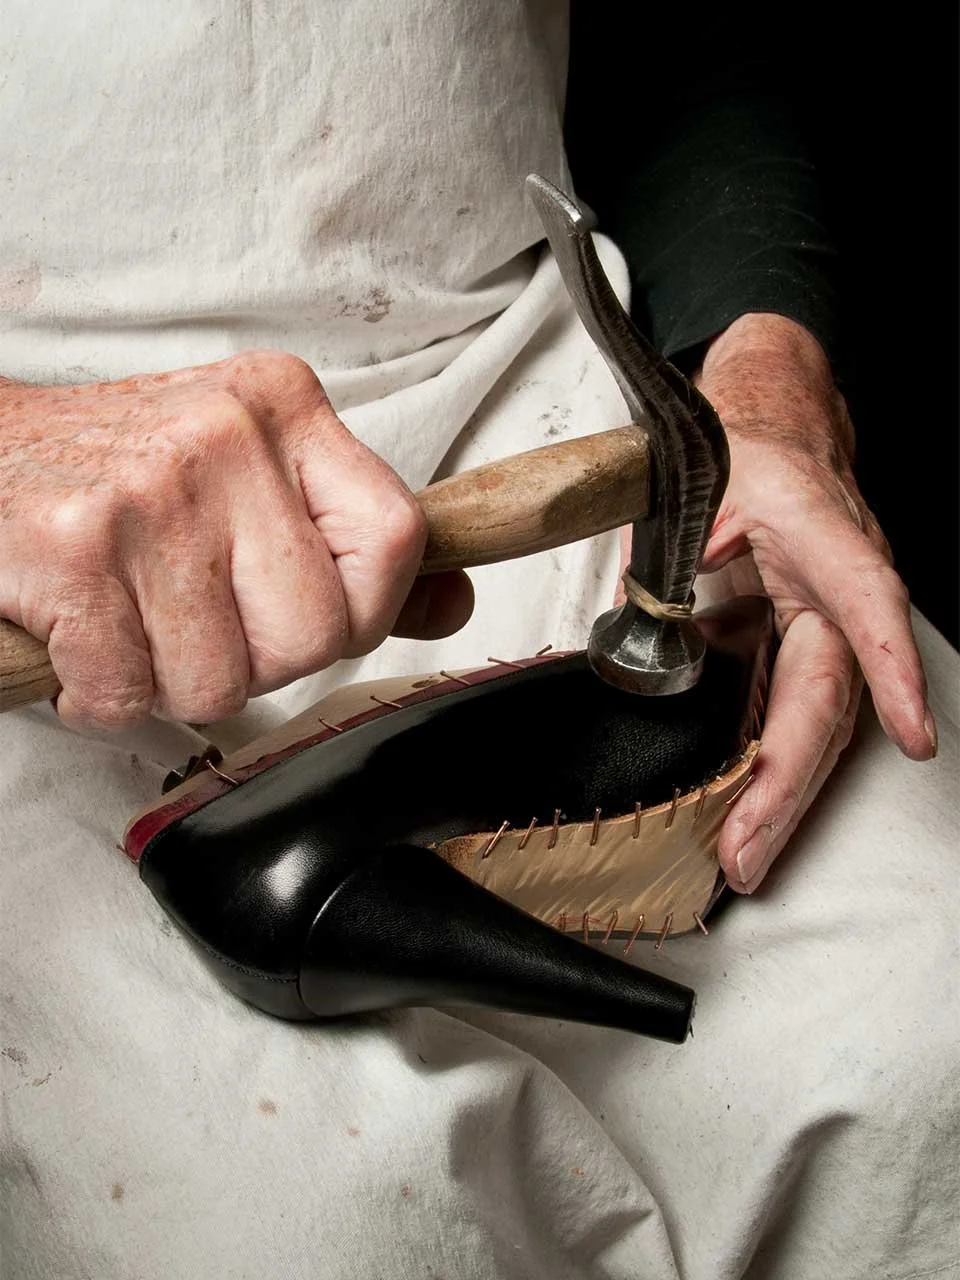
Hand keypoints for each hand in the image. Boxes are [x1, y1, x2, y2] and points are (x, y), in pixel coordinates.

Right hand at [0, 351, 472, 728]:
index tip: (308, 610)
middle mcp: (225, 437)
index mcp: (284, 409)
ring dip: (170, 682)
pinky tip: (85, 642)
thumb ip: (355, 546)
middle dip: (256, 662)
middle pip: (316, 633)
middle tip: (198, 623)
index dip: (363, 609)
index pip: (396, 538)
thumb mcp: (253, 479)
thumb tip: (452, 603)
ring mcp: (151, 491)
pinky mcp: (75, 548)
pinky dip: (100, 696)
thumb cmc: (118, 474)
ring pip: (221, 681)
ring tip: (134, 623)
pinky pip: (128, 693)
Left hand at [620, 314, 934, 893]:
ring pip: (816, 716)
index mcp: (817, 525)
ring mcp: (827, 616)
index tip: (916, 732)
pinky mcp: (802, 639)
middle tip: (749, 851)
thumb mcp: (687, 474)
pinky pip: (793, 710)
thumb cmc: (737, 443)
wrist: (772, 421)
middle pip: (831, 692)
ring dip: (780, 792)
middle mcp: (837, 580)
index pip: (865, 594)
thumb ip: (673, 543)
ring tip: (744, 855)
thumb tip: (661, 618)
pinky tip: (744, 815)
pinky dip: (770, 765)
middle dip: (790, 780)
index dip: (892, 666)